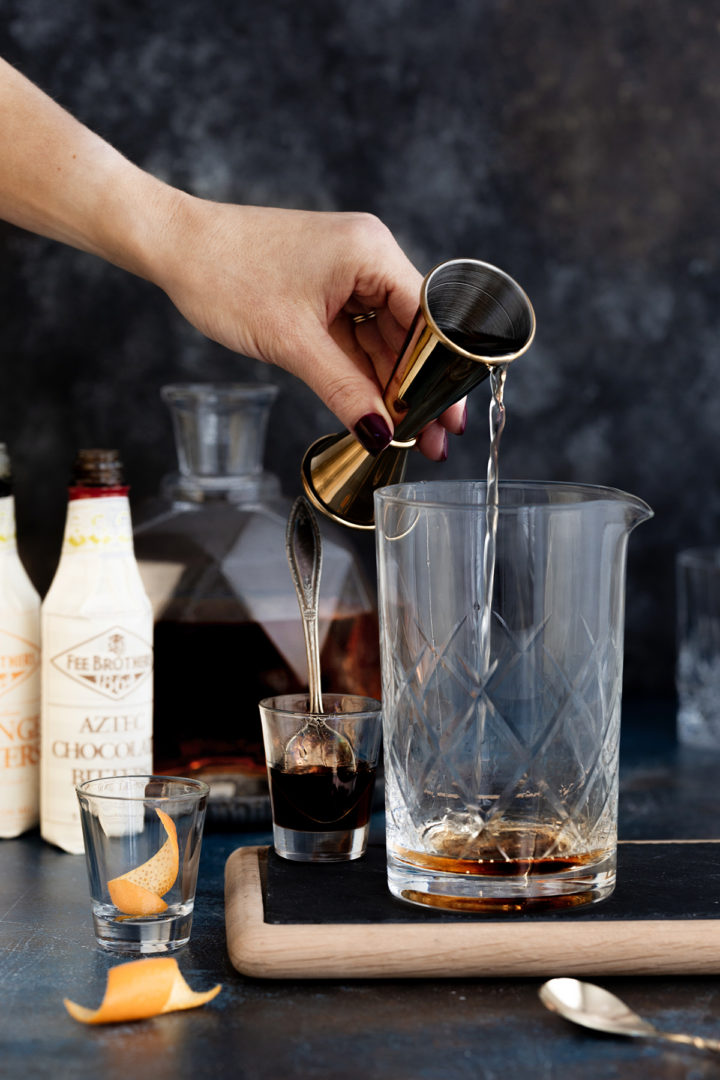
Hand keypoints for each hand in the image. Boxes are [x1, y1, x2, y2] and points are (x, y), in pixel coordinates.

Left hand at [152, 199, 465, 458]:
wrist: (175, 246)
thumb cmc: (226, 274)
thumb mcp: (292, 343)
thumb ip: (343, 389)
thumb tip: (381, 434)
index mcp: (370, 252)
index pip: (428, 318)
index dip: (440, 372)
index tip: (448, 418)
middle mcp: (367, 257)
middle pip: (410, 333)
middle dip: (417, 388)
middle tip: (433, 441)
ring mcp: (346, 274)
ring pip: (382, 340)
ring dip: (390, 385)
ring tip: (407, 435)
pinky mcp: (325, 289)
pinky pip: (355, 337)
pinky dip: (363, 371)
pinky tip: (375, 408)